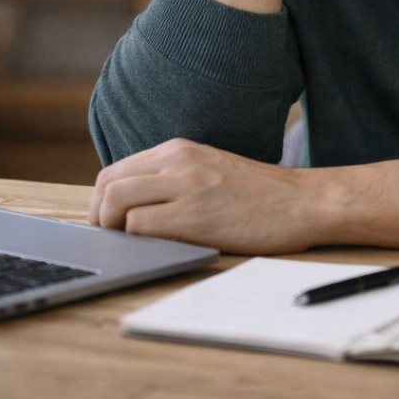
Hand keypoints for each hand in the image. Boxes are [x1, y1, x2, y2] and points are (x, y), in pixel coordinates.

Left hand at [88, 138, 317, 253]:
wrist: (302, 201)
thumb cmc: (258, 194)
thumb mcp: (209, 169)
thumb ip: (175, 176)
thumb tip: (135, 201)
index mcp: (178, 149)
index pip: (115, 169)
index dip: (100, 200)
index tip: (104, 222)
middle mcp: (177, 161)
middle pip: (107, 182)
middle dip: (96, 215)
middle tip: (105, 239)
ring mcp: (185, 186)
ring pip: (116, 200)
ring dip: (109, 227)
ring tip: (120, 246)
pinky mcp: (195, 215)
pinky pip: (140, 224)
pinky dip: (133, 239)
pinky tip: (148, 249)